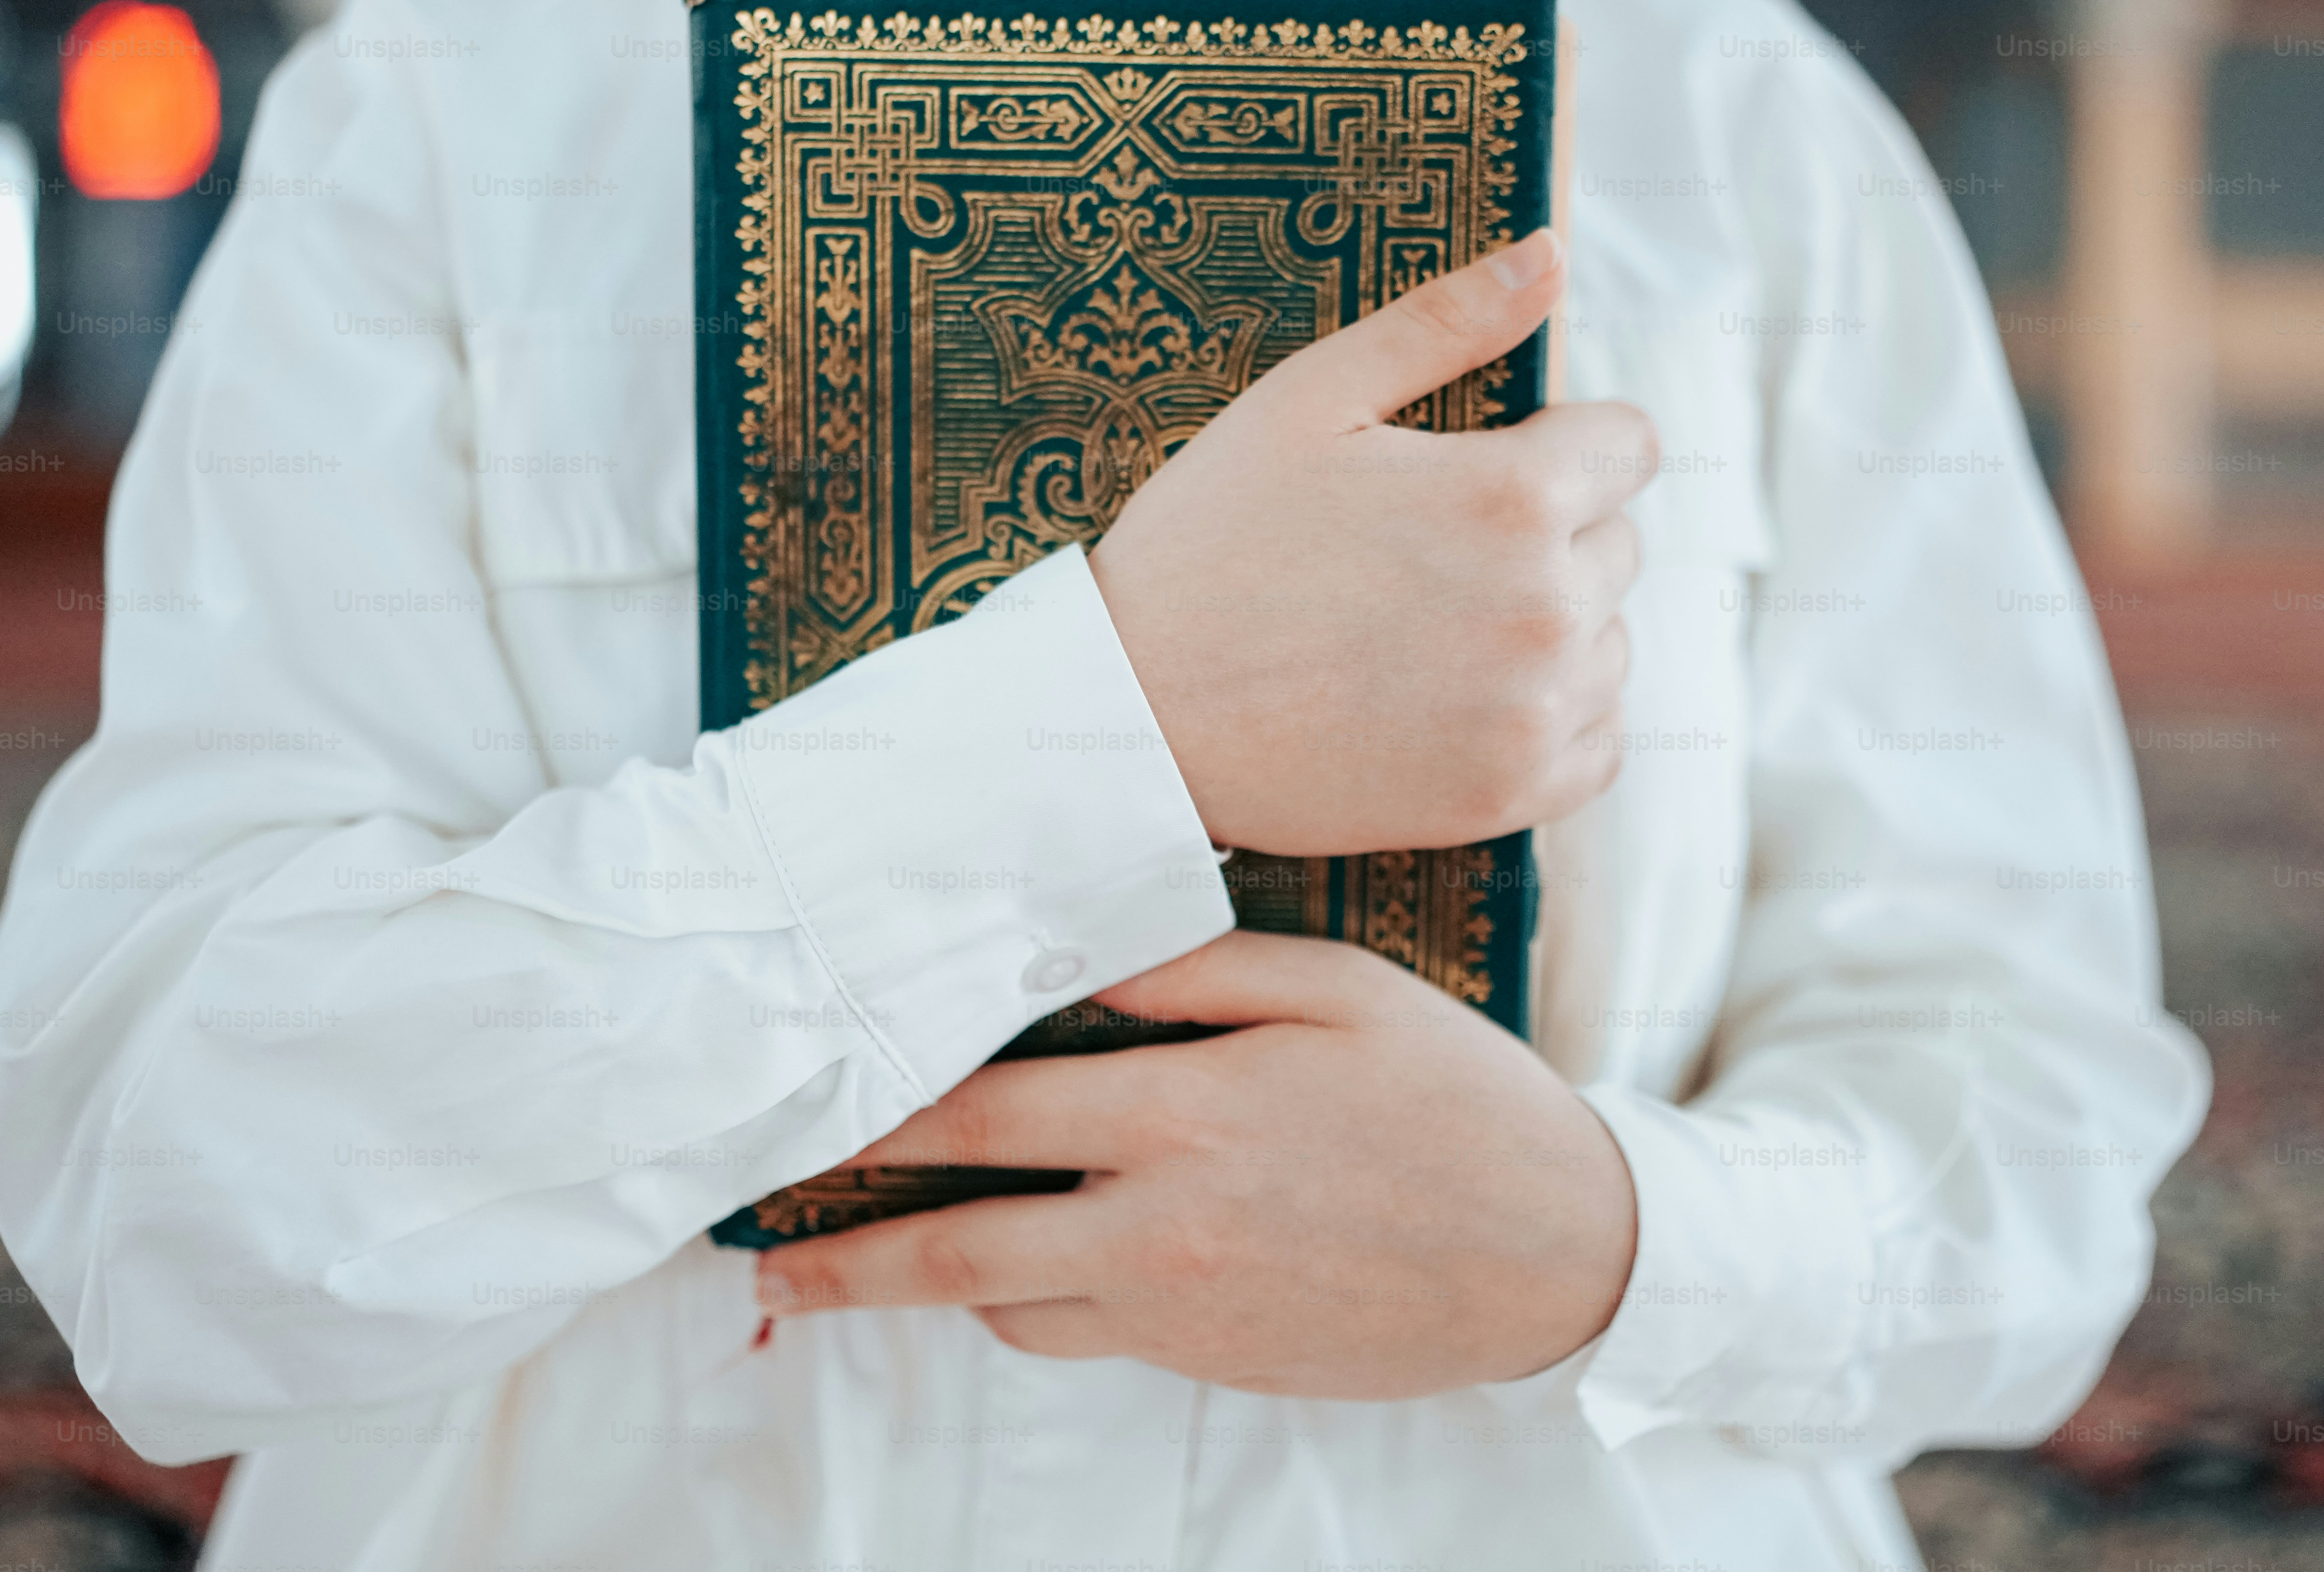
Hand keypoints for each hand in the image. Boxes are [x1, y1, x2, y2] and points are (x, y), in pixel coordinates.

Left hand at [753, 931, 1638, 1399]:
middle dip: (849, 1256)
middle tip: (765, 1261)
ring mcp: (1184, 1307)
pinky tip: (1021, 1268)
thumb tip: (1080, 965)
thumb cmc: (1452, 1099)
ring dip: (934, 1285)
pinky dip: (1029, 1305)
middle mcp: (1164, 1223)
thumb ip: (1198, 969)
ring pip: (1012, 1308)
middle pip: (961, 1250)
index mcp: (1188, 1113)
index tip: (805, 1124)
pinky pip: (1083, 1337)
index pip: (987, 1115)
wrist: (1558, 1253)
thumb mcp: (1339, 988)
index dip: (881, 1121)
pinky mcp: (1211, 1358)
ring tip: (868, 1262)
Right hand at [1089, 228, 1655, 855]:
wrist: (1135, 714)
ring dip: (1551, 631)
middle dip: (1548, 537)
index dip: (1562, 445)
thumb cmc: (1208, 543)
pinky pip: (1598, 744)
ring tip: (1435, 632)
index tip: (1487, 470)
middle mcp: (1547, 607)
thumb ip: (1443, 321)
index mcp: (1512, 495)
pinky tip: (1466, 703)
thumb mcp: (1309, 400)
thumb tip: (1549, 253)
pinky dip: (1552, 722)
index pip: (1630, 446)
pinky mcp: (1510, 794)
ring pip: (1610, 646)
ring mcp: (1534, 711)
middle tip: (1427, 558)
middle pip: (1619, 545)